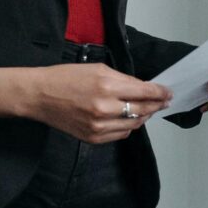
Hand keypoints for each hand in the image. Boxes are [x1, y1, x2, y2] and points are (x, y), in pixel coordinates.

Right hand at [0, 64, 171, 143]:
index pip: (145, 92)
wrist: (39, 96)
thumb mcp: (98, 69)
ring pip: (134, 124)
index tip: (168, 93)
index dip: (160, 93)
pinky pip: (120, 134)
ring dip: (144, 116)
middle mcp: (105, 108)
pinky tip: (127, 118)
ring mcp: (99, 126)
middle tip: (163, 102)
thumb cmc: (66, 77)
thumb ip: (123, 79)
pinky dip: (128, 126)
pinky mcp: (93, 138)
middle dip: (156, 105)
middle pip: (143, 110)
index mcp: (107, 86)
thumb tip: (144, 87)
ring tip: (147, 110)